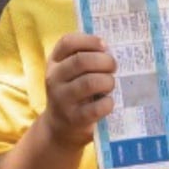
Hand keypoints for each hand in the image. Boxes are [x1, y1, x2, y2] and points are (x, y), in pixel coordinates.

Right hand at [41, 34, 115, 148]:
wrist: (60, 127)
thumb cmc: (73, 93)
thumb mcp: (69, 73)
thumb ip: (84, 59)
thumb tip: (110, 50)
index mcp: (54, 62)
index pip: (67, 42)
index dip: (89, 40)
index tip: (105, 45)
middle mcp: (54, 79)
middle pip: (80, 61)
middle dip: (104, 61)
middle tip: (114, 66)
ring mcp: (62, 99)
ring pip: (89, 82)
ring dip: (107, 81)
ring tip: (111, 84)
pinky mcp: (74, 118)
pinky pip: (96, 108)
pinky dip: (108, 103)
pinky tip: (109, 102)